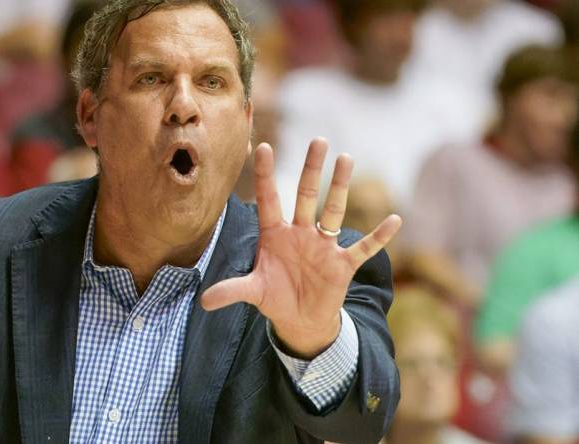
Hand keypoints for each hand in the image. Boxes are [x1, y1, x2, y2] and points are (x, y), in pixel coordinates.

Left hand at [201, 139, 401, 358]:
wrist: (300, 321)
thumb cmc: (275, 298)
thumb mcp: (252, 292)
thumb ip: (230, 290)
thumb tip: (202, 301)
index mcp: (274, 235)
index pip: (269, 199)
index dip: (266, 175)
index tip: (264, 147)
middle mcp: (300, 233)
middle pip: (306, 196)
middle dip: (312, 169)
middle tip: (319, 140)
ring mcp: (323, 246)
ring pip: (333, 211)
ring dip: (340, 188)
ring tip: (347, 158)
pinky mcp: (342, 264)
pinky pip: (364, 248)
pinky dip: (379, 237)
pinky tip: (394, 220)